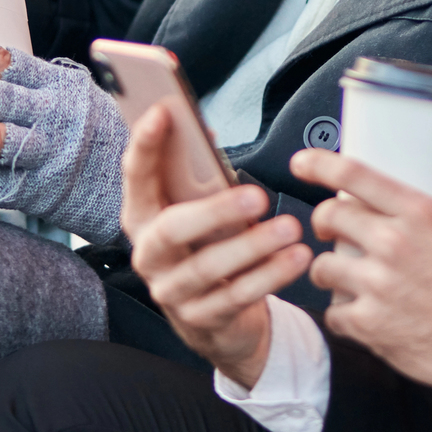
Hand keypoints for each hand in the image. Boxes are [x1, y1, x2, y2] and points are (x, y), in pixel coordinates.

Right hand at [124, 102, 310, 387]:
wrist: (218, 319)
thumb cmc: (210, 245)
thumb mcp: (203, 208)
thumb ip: (198, 176)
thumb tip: (204, 132)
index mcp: (144, 216)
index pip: (136, 176)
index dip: (145, 144)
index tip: (163, 111)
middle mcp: (149, 254)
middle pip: (172, 230)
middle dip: (215, 211)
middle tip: (257, 196)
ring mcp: (170, 290)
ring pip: (207, 268)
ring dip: (253, 246)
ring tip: (289, 229)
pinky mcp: (198, 320)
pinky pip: (234, 297)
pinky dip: (268, 275)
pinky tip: (295, 258)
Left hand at [299, 143, 431, 392]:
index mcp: (421, 215)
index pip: (355, 176)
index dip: (319, 163)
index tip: (302, 163)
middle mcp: (393, 246)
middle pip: (328, 217)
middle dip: (325, 219)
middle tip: (334, 228)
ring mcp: (377, 287)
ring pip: (322, 266)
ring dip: (330, 268)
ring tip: (346, 272)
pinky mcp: (369, 325)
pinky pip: (332, 312)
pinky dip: (342, 312)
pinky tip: (359, 310)